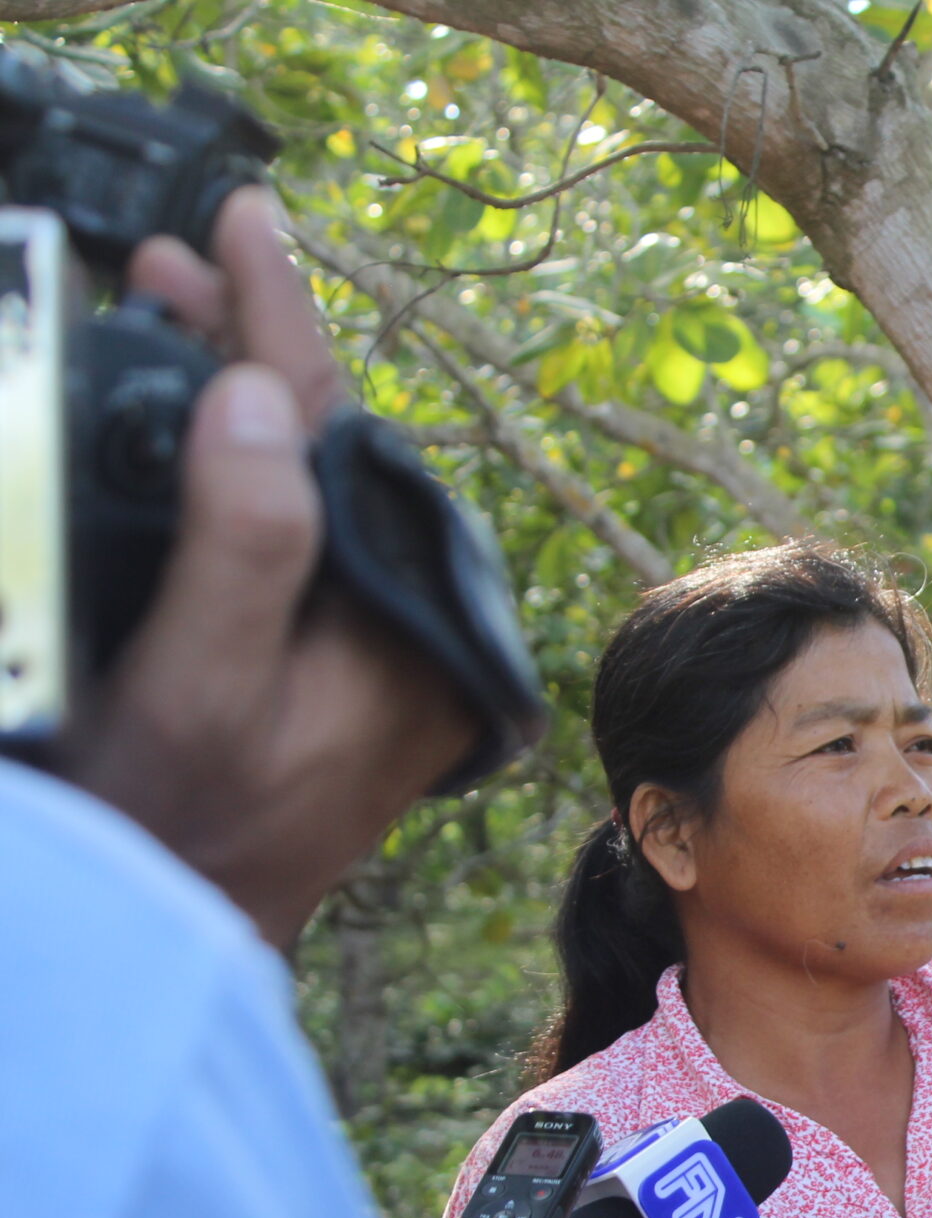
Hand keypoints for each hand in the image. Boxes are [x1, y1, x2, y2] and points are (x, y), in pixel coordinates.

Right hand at [57, 188, 474, 947]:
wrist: (179, 941)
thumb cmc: (176, 827)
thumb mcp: (195, 686)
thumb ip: (240, 544)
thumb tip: (257, 399)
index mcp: (403, 628)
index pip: (340, 432)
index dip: (279, 315)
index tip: (242, 216)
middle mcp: (416, 634)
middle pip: (335, 448)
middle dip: (254, 347)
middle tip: (169, 264)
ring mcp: (387, 650)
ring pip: (321, 482)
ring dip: (248, 400)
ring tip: (175, 320)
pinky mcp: (349, 666)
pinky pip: (308, 533)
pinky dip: (252, 469)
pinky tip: (204, 427)